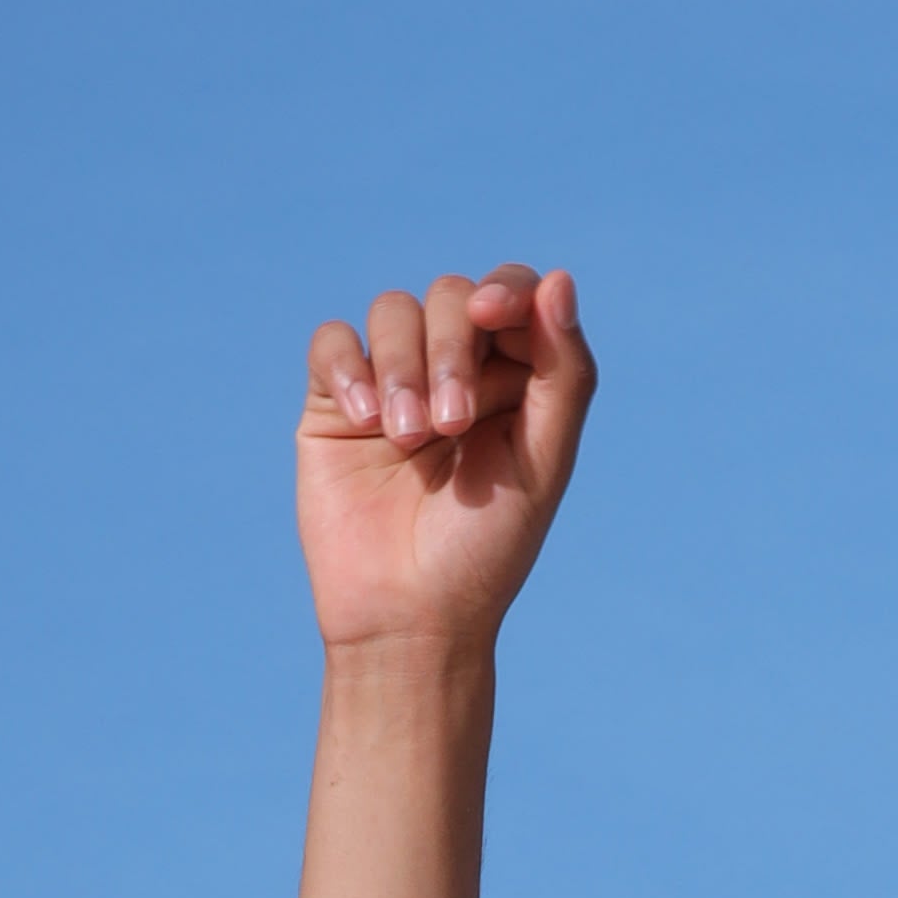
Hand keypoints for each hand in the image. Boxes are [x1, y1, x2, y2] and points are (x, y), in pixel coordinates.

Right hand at [298, 261, 595, 657]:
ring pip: (392, 311)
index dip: (505, 292)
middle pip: (450, 296)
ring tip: (408, 438)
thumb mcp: (541, 464)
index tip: (492, 315)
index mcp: (513, 381)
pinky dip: (349, 367)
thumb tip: (559, 279)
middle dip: (451, 348)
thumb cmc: (485, 551)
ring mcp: (392, 382)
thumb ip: (563, 373)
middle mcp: (452, 371)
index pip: (511, 298)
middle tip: (452, 424)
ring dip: (403, 365)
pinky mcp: (337, 402)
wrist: (410, 617)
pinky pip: (333, 343)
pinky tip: (366, 420)